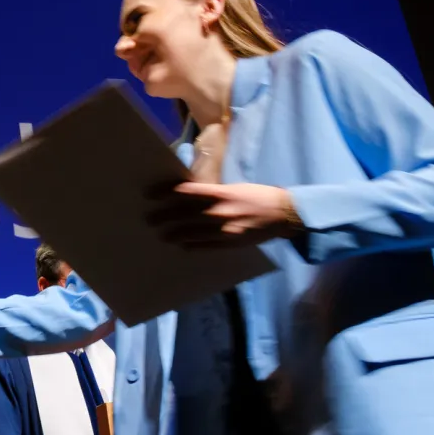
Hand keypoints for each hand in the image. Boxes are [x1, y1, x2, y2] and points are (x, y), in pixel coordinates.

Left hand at [148, 182, 300, 247]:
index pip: (185, 192)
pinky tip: (184, 246)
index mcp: (220, 194)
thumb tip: (188, 195)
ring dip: (176, 234)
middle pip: (185, 214)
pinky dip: (194, 246)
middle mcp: (220, 211)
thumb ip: (212, 193)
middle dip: (165, 217)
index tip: (150, 195)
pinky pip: (208, 246)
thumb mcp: (234, 188)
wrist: (284, 213)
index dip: (166, 193)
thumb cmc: (257, 196)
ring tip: (162, 235)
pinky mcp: (232, 242)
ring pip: (193, 232)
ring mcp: (225, 229)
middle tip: (149, 220)